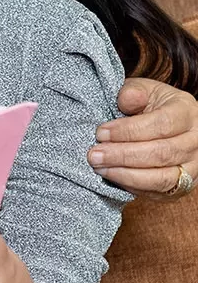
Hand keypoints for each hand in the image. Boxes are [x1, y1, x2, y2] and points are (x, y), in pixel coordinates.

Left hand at [89, 77, 197, 197]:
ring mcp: (193, 166)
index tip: (101, 132)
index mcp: (187, 113)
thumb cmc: (151, 104)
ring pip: (162, 178)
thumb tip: (126, 99)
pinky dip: (133, 187)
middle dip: (122, 155)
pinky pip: (159, 192)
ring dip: (126, 175)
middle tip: (94, 154)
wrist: (166, 123)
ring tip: (100, 167)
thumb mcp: (143, 90)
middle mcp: (195, 141)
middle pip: (161, 153)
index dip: (128, 131)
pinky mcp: (182, 186)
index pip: (161, 124)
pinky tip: (112, 176)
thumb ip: (133, 92)